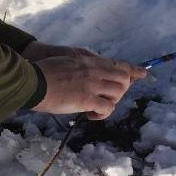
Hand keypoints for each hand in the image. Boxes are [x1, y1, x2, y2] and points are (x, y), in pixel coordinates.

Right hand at [22, 44, 146, 119]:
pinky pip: (107, 107)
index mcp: (87, 60)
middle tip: (108, 98)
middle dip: (122, 89)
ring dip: (111, 101)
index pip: (116, 63)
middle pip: (123, 78)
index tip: (143, 74)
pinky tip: (91, 115)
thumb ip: (80, 66)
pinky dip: (103, 114)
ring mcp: (92, 84)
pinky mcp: (87, 100)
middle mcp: (94, 70)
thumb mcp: (65, 62)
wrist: (32, 81)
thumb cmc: (42, 73)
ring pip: (118, 93)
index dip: (132, 70)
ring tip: (97, 108)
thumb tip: (90, 73)